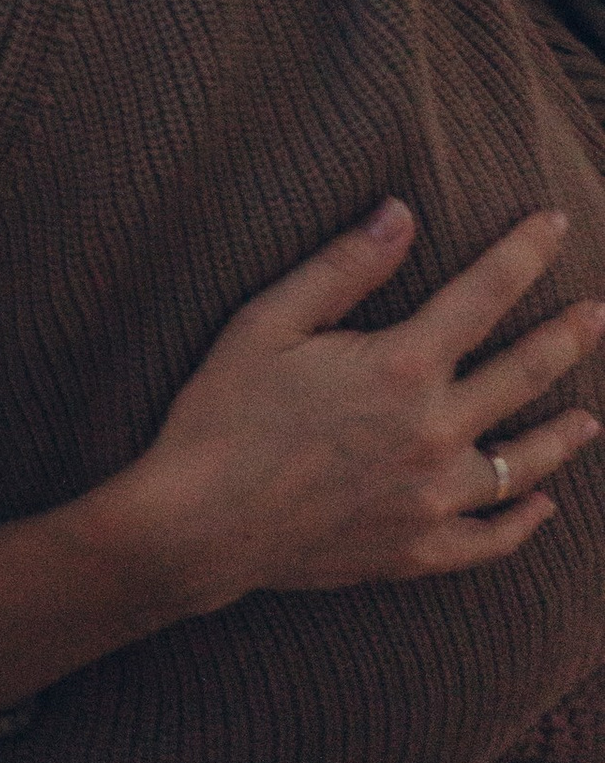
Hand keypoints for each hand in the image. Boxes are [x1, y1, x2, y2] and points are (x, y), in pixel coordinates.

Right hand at [104, 200, 604, 616]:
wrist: (197, 526)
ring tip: (590, 418)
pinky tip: (542, 507)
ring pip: (523, 464)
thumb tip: (401, 211)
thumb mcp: (267, 323)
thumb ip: (343, 268)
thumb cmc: (222, 415)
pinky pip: (489, 539)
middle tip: (596, 315)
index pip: (485, 295)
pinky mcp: (416, 551)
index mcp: (401, 367)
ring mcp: (432, 499)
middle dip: (567, 337)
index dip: (525, 252)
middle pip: (525, 375)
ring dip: (563, 436)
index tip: (557, 222)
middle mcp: (434, 432)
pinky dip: (522, 523)